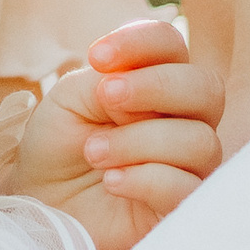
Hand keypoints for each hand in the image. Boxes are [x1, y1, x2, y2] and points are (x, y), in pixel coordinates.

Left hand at [0, 18, 221, 249]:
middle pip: (207, 88)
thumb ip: (108, 80)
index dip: (142, 41)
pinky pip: (190, 189)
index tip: (96, 56)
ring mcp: (188, 164)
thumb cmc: (59, 144)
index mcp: (156, 80)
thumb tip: (136, 82)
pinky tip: (112, 181)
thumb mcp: (70, 99)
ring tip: (94, 152)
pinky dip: (146, 179)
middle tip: (107, 96)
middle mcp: (183, 118)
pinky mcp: (181, 207)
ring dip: (139, 140)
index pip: (171, 44)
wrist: (42, 202)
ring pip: (200, 141)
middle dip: (155, 86)